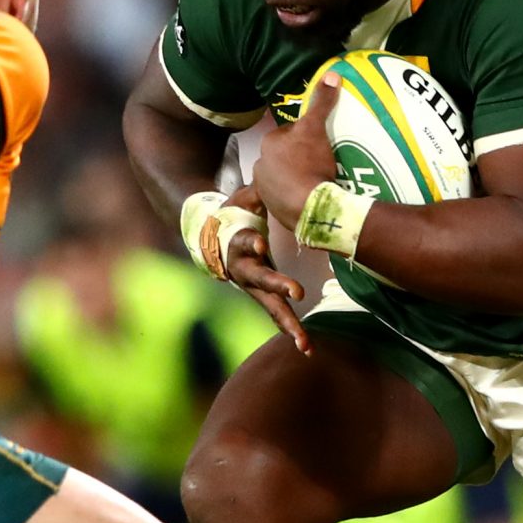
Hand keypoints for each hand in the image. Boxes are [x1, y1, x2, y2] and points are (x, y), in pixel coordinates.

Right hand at [218, 183, 311, 352]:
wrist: (215, 244)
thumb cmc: (234, 216)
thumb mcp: (239, 200)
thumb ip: (251, 192)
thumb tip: (264, 175)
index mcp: (236, 244)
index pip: (242, 242)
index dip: (249, 243)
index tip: (259, 242)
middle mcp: (243, 270)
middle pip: (259, 279)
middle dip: (278, 285)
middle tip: (296, 292)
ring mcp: (254, 287)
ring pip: (270, 306)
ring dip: (288, 324)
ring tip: (304, 344)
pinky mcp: (265, 296)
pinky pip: (278, 314)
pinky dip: (291, 330)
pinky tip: (306, 347)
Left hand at [251, 71, 343, 235]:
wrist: (308, 206)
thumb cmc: (310, 163)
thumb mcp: (316, 129)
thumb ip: (321, 103)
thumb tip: (331, 74)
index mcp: (268, 144)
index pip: (288, 134)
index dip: (305, 137)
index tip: (319, 144)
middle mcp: (260, 165)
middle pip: (283, 157)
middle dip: (297, 159)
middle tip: (320, 163)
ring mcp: (265, 190)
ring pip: (282, 178)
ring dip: (295, 179)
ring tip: (316, 181)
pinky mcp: (273, 209)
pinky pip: (284, 199)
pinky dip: (294, 198)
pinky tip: (309, 198)